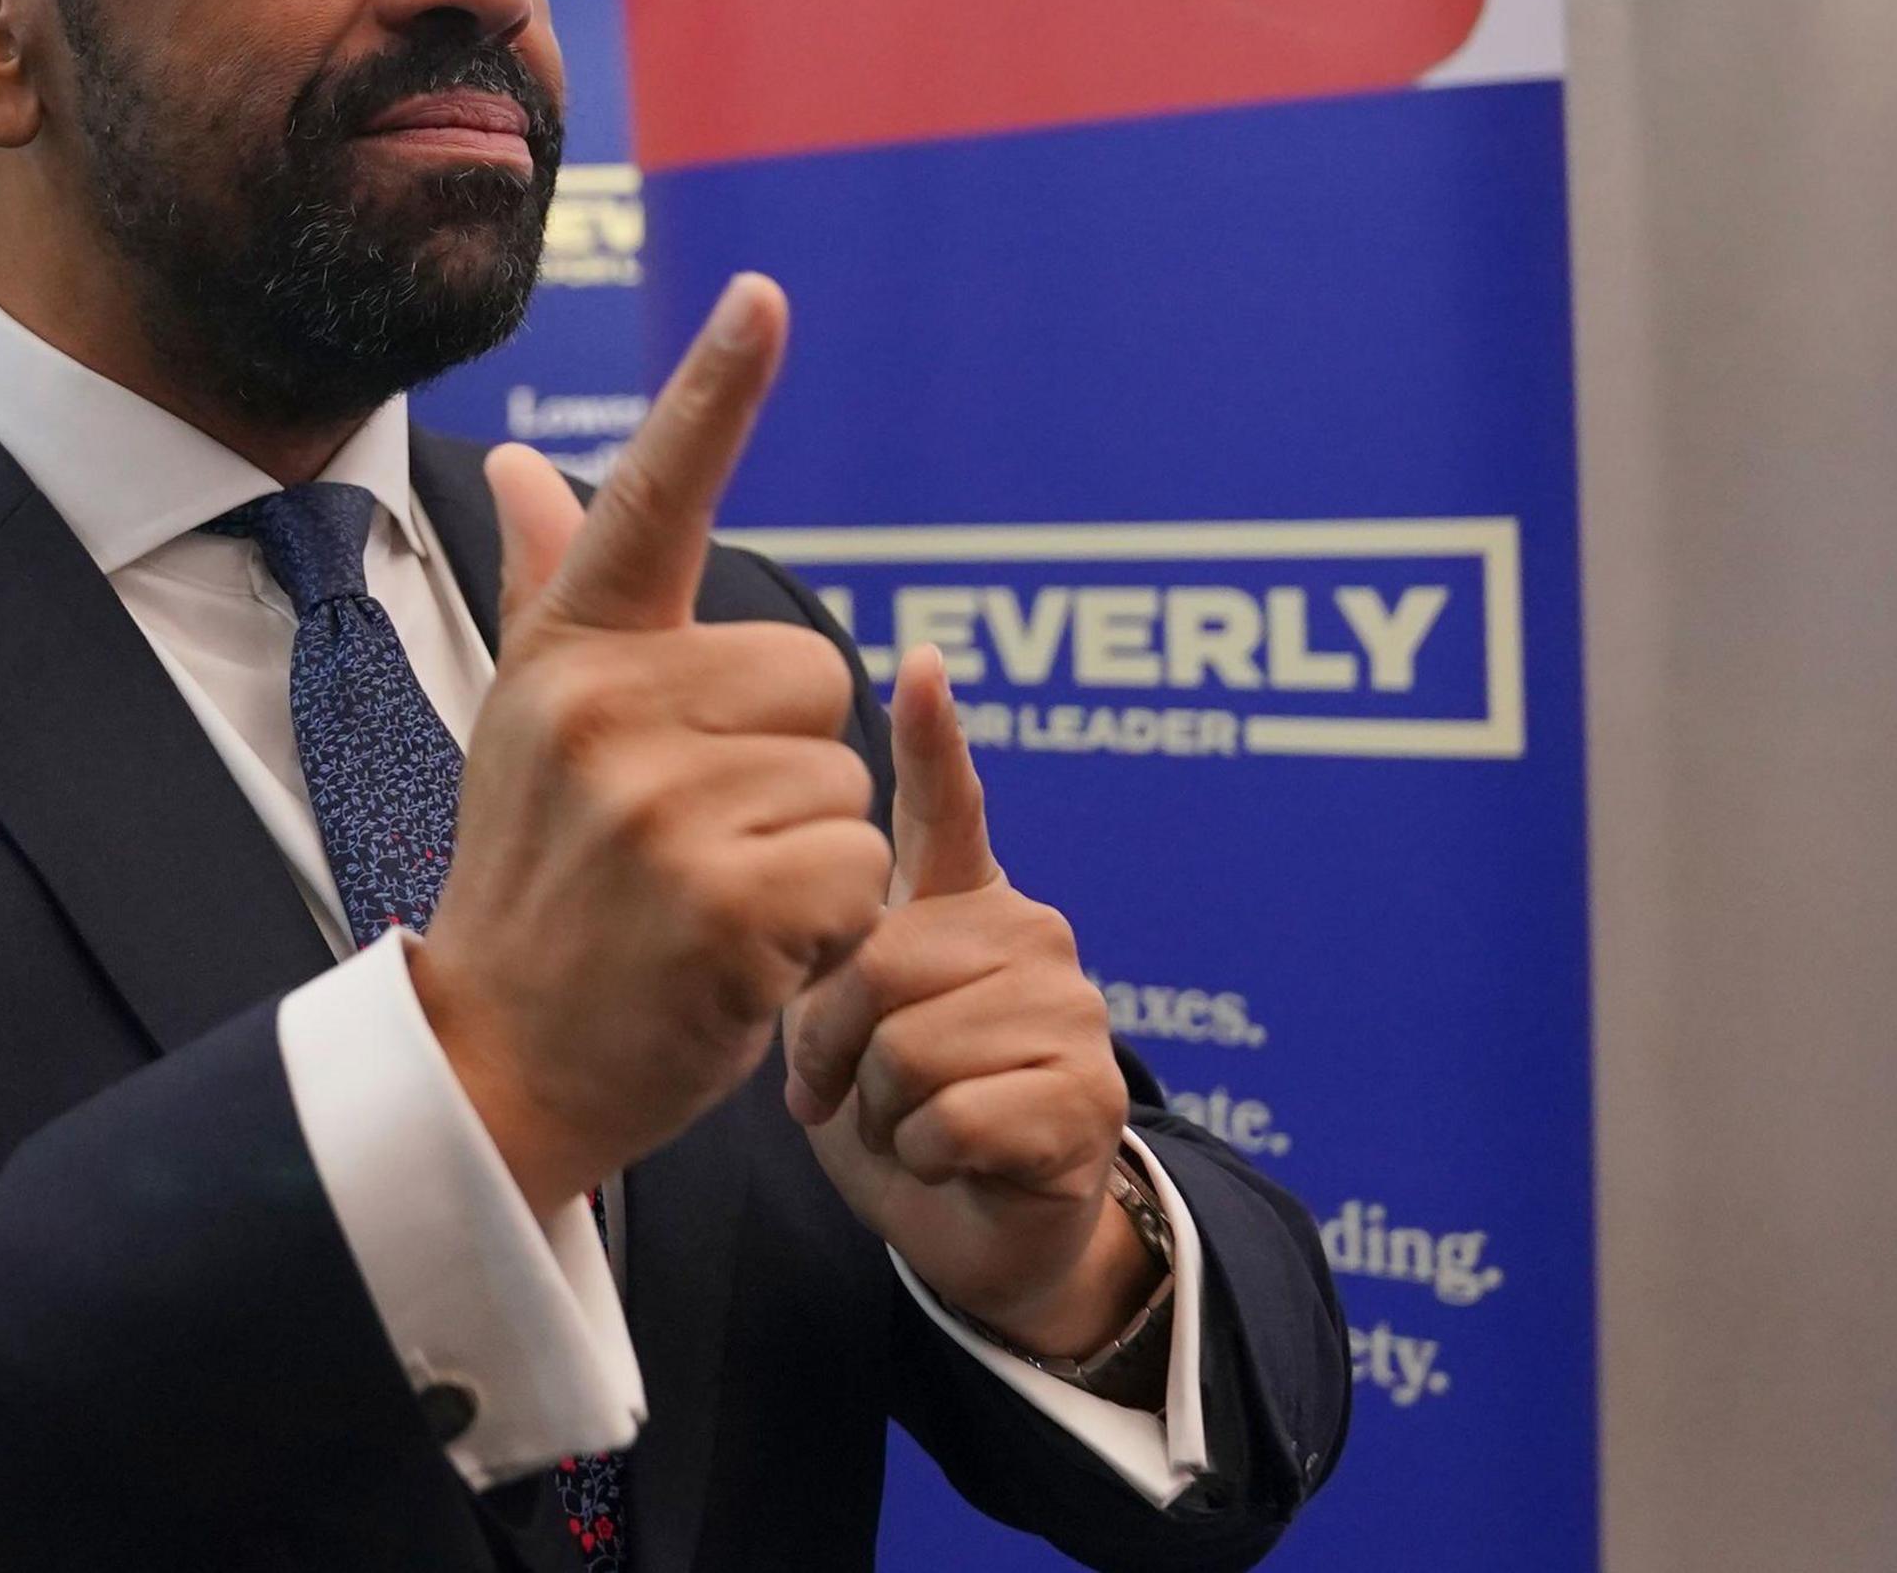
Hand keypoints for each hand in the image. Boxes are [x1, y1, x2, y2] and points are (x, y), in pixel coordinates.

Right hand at [416, 275, 897, 1219]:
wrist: (500, 1062)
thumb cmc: (536, 885)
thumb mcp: (524, 726)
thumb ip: (552, 590)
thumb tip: (524, 470)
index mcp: (572, 658)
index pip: (655, 499)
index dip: (714, 395)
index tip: (765, 297)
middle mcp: (606, 713)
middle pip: (816, 676)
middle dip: (787, 765)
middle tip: (694, 843)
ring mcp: (660, 809)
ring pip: (843, 781)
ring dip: (806, 856)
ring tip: (706, 905)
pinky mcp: (722, 904)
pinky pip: (855, 873)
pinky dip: (824, 931)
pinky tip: (740, 959)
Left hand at [780, 650, 1156, 1360]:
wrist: (979, 1233)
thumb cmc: (901, 1113)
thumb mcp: (845, 1021)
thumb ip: (837, 948)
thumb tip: (806, 887)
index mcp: (962, 904)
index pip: (948, 802)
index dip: (933, 737)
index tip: (919, 663)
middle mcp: (1028, 933)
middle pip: (884, 963)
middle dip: (838, 1048)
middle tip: (849, 1092)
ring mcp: (1072, 1010)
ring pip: (915, 1046)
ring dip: (886, 1113)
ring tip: (911, 1124)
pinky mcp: (1090, 1096)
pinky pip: (956, 1115)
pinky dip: (928, 1157)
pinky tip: (954, 1160)